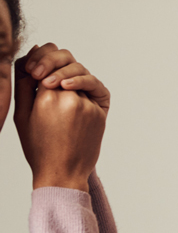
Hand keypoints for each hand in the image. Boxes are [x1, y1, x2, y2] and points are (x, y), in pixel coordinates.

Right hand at [13, 44, 109, 190]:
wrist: (63, 173)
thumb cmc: (38, 147)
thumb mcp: (22, 116)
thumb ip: (24, 85)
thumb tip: (29, 59)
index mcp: (48, 98)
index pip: (46, 60)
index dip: (39, 59)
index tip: (32, 69)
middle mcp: (71, 98)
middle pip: (67, 60)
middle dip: (54, 59)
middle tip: (42, 72)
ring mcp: (89, 104)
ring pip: (81, 72)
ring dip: (68, 72)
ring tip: (54, 84)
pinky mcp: (100, 111)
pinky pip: (92, 88)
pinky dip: (81, 85)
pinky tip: (69, 92)